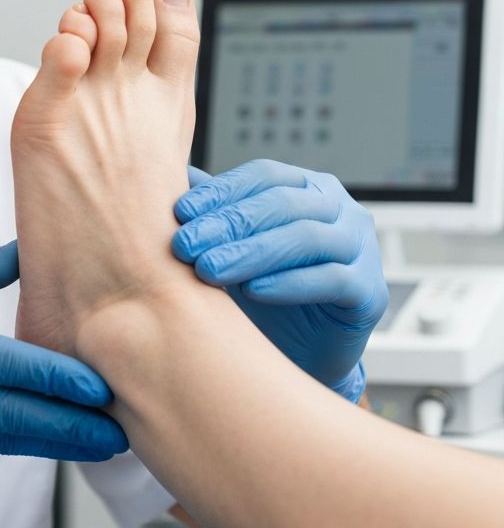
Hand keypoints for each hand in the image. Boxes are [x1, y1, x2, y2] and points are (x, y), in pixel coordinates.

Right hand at [0, 243, 128, 482]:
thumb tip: (26, 252)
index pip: (10, 368)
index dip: (63, 382)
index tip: (105, 389)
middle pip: (19, 418)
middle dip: (76, 430)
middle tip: (126, 434)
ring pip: (6, 440)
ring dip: (57, 444)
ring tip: (103, 445)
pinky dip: (21, 444)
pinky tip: (50, 440)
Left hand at [172, 160, 387, 398]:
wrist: (296, 352)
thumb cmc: (259, 289)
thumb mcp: (228, 245)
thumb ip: (206, 211)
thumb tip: (158, 175)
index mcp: (304, 187)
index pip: (262, 175)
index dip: (220, 192)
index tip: (179, 212)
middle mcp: (337, 209)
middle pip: (282, 203)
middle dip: (228, 224)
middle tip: (184, 246)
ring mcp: (360, 247)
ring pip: (307, 238)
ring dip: (252, 252)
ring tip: (208, 270)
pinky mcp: (369, 291)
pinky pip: (333, 279)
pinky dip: (291, 283)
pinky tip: (255, 291)